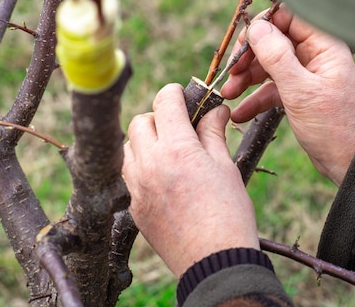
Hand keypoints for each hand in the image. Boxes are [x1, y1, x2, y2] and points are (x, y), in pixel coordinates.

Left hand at [122, 84, 259, 276]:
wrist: (215, 262)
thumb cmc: (229, 214)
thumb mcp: (226, 167)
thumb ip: (213, 134)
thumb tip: (216, 110)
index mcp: (177, 149)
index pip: (164, 102)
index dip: (175, 92)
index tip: (182, 94)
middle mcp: (149, 164)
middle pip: (140, 121)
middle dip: (158, 117)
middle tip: (178, 127)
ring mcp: (136, 187)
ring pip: (127, 147)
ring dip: (143, 141)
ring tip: (166, 152)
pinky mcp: (132, 207)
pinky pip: (125, 174)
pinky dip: (138, 166)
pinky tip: (159, 176)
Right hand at [221, 7, 354, 184]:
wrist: (348, 162)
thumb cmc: (332, 125)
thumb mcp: (301, 91)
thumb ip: (277, 57)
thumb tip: (256, 28)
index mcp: (323, 46)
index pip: (288, 17)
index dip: (263, 26)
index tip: (243, 44)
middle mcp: (314, 56)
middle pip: (273, 41)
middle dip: (249, 55)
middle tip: (231, 71)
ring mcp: (305, 75)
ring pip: (267, 65)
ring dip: (245, 77)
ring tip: (227, 93)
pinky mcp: (297, 94)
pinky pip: (270, 89)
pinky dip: (254, 99)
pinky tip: (238, 113)